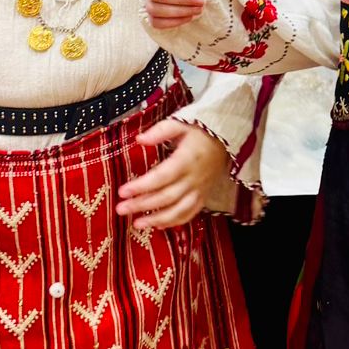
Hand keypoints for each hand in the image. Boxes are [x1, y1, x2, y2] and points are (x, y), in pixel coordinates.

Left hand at [116, 119, 232, 228]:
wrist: (228, 141)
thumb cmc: (201, 132)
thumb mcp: (181, 123)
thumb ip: (160, 131)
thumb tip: (139, 139)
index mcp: (187, 160)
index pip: (161, 177)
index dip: (141, 186)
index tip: (122, 191)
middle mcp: (194, 178)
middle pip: (166, 197)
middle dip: (142, 205)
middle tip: (121, 209)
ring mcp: (200, 190)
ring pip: (178, 211)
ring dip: (156, 219)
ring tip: (137, 224)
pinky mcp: (203, 197)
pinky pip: (190, 214)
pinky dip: (174, 222)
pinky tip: (158, 225)